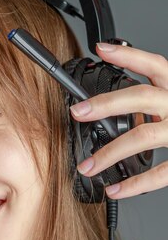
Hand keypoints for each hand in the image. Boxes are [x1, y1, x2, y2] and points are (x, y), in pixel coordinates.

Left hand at [69, 42, 167, 198]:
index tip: (102, 49)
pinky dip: (135, 184)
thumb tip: (114, 104)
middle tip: (78, 112)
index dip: (129, 55)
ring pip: (144, 136)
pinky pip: (161, 172)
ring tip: (87, 167)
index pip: (155, 65)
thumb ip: (156, 99)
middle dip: (106, 104)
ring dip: (109, 153)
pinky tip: (114, 190)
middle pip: (142, 96)